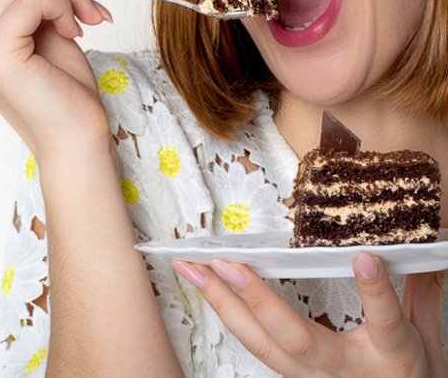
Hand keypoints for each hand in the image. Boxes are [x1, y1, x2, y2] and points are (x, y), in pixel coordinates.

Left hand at [172, 253, 446, 376]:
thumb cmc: (413, 375)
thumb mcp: (428, 337)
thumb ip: (421, 291)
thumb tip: (429, 249)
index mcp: (390, 357)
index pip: (386, 322)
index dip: (375, 293)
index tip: (364, 258)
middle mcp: (343, 371)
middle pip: (298, 339)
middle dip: (258, 300)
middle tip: (227, 264)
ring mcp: (312, 377)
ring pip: (261, 345)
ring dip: (222, 304)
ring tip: (191, 269)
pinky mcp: (291, 375)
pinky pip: (254, 345)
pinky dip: (225, 314)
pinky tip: (203, 286)